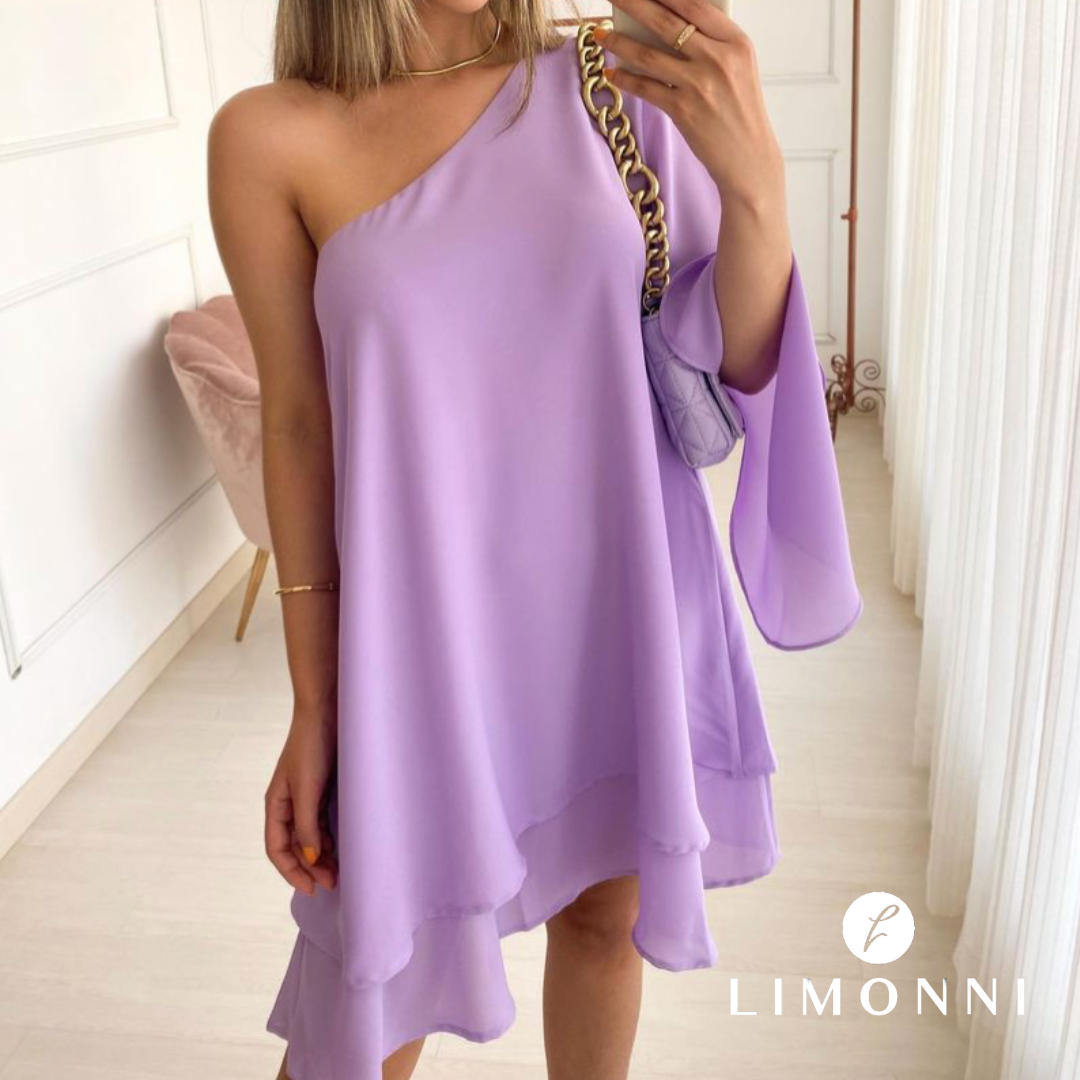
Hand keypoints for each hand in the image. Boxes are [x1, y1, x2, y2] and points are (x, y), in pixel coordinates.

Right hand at [264, 700, 338, 895]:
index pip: (277, 849)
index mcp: (276, 804)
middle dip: (311, 868)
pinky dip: (331, 837)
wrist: (327, 710)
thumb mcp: (307, 788)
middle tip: (334, 883)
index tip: (312, 889)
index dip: (292, 872)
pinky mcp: (323, 788)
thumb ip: (307, 825)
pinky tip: (344, 846)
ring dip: (323, 855)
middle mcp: (289, 804)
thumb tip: (311, 859)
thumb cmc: (312, 746)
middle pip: (295, 846)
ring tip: (342, 871)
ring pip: (311, 836)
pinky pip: (323, 821)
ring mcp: (306, 796)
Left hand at [595, 0, 784, 210]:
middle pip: (667, 23)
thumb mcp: (739, 66)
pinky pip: (645, 88)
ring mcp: (699, 85)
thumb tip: (668, 21)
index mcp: (736, 42)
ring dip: (618, 42)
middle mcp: (718, 59)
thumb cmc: (740, 109)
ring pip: (649, 55)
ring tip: (599, 33)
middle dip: (634, 4)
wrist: (748, 156)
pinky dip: (625, 78)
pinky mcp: (683, 110)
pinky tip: (611, 72)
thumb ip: (712, 42)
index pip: (694, 5)